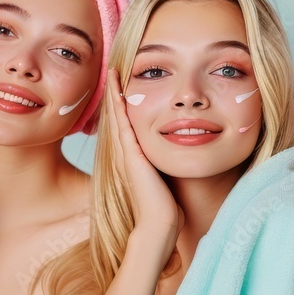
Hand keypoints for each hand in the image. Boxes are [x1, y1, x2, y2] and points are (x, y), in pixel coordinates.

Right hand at [106, 69, 183, 238]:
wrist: (159, 223)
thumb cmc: (167, 207)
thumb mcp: (167, 179)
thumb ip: (168, 167)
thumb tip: (181, 159)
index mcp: (137, 157)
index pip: (130, 124)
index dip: (126, 105)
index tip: (126, 86)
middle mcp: (128, 153)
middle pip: (120, 116)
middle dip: (117, 93)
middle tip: (113, 71)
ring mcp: (127, 153)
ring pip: (119, 116)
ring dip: (115, 93)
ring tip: (112, 72)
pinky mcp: (132, 154)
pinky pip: (123, 123)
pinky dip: (119, 105)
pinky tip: (119, 89)